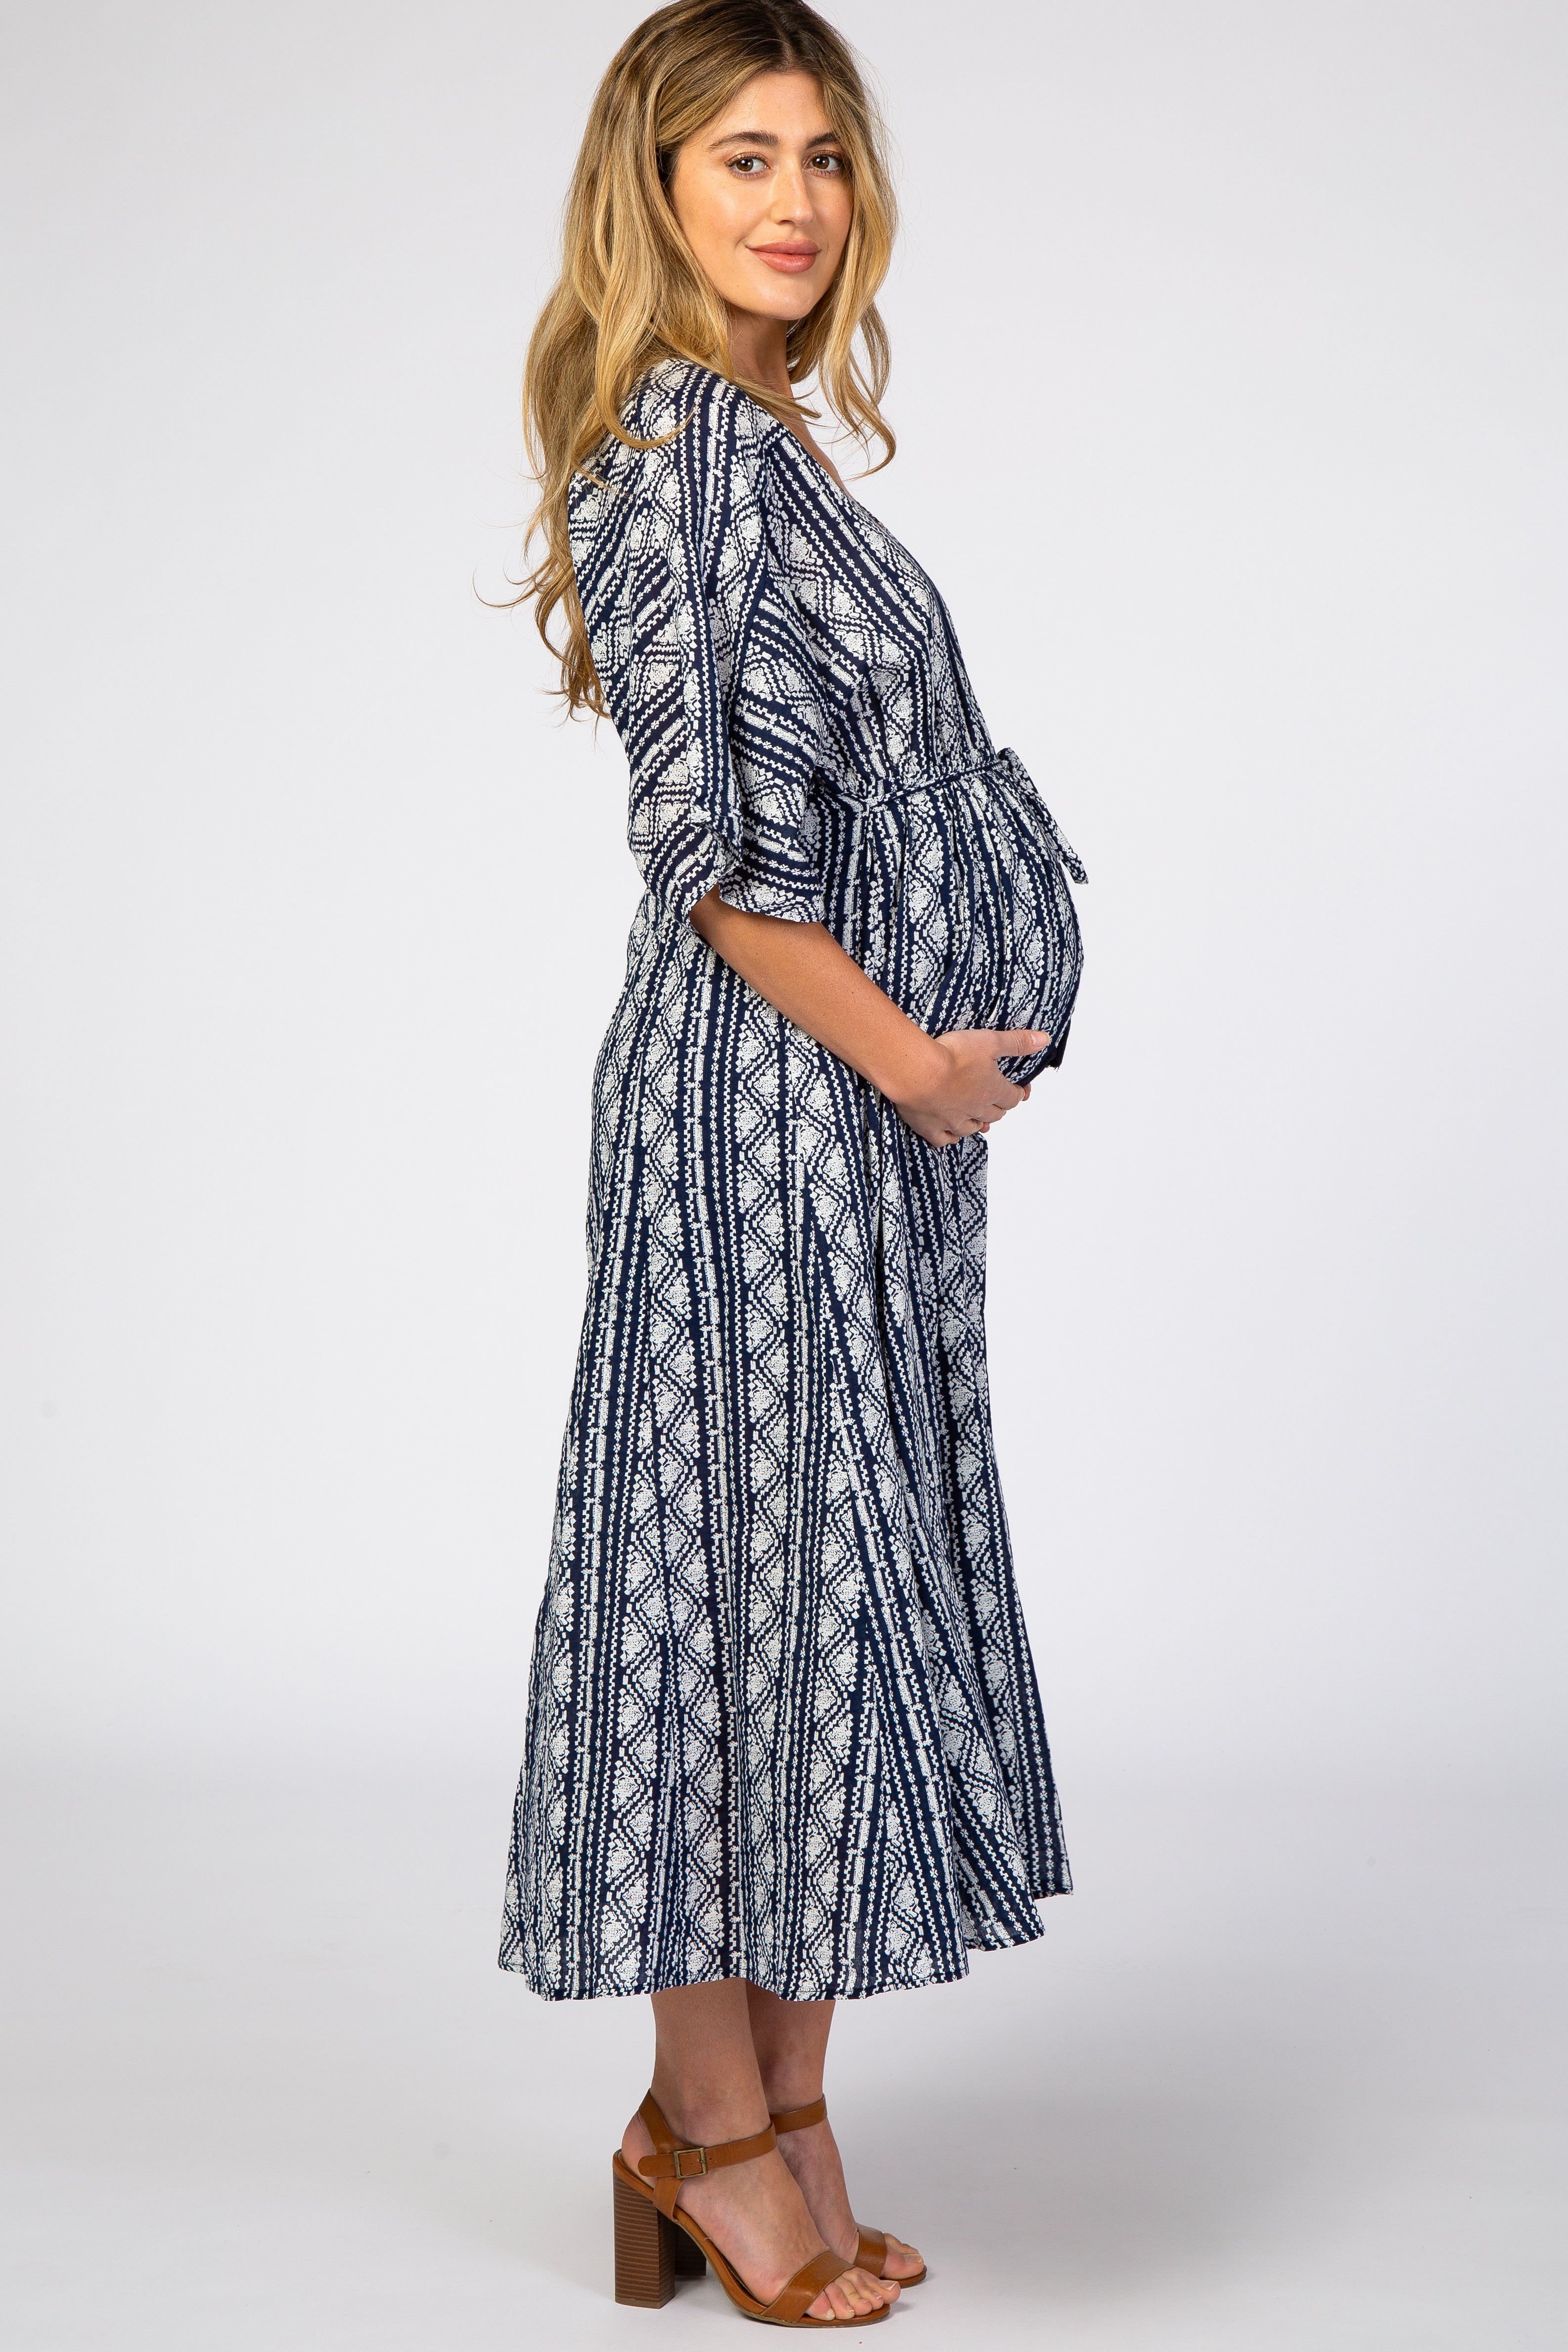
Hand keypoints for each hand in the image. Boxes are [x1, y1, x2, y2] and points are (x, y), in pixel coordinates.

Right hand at [888, 1028, 1049, 1147]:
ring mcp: (953, 1121)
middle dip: (999, 1109)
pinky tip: (951, 1134)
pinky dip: (950, 1138)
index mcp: (992, 1090)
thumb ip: (1017, 1042)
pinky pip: (943, 1140)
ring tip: (980, 1120)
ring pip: (971, 1128)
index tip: (1021, 1090)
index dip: (1019, 1093)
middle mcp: (976, 1109)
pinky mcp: (930, 1127)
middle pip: (994, 1115)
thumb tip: (1044, 1040)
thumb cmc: (952, 1055)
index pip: (1013, 1098)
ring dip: (978, 1124)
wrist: (916, 1071)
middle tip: (999, 1103)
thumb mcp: (990, 1041)